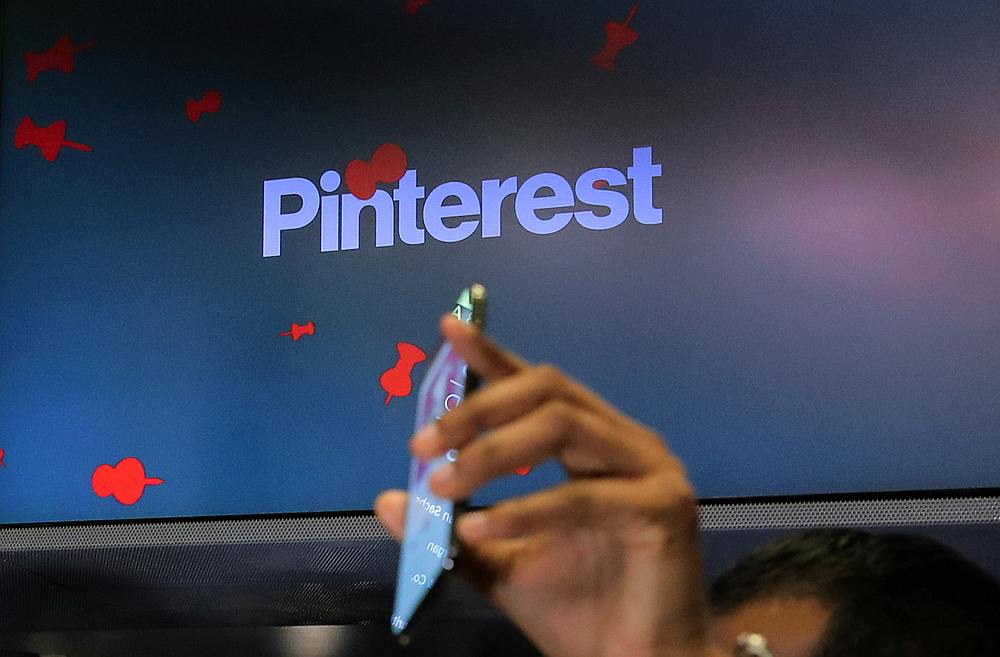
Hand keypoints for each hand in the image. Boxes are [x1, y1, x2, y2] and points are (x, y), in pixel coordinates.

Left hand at [376, 315, 724, 656]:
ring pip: (563, 426)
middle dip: (479, 408)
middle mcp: (624, 442)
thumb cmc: (578, 610)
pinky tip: (480, 526)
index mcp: (592, 443)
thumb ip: (451, 529)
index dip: (493, 355)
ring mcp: (650, 469)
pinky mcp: (664, 507)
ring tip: (443, 482)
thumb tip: (388, 499)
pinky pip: (581, 496)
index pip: (537, 384)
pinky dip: (524, 509)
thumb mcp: (498, 561)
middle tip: (423, 441)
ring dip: (493, 451)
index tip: (448, 330)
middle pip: (548, 389)